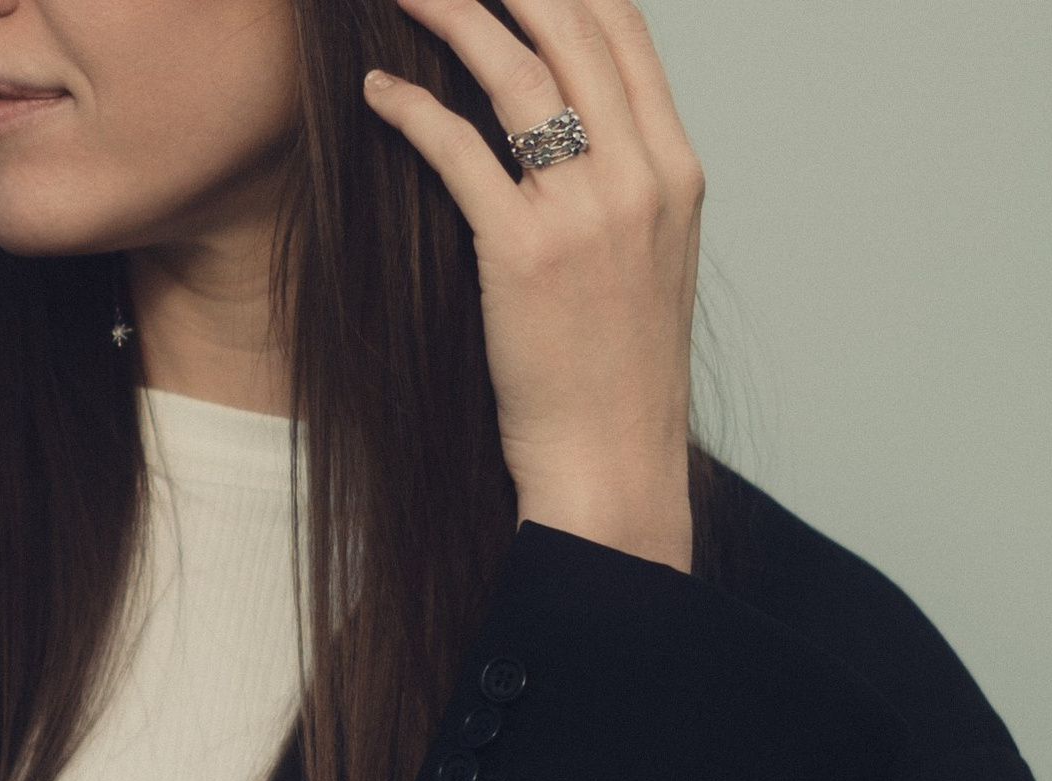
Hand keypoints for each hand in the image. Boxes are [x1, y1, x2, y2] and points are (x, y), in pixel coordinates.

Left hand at [363, 0, 702, 572]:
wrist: (613, 465)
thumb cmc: (614, 376)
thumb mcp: (646, 265)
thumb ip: (622, 188)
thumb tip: (575, 134)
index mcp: (676, 171)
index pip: (625, 34)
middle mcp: (642, 177)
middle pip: (571, 30)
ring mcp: (588, 212)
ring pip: (517, 72)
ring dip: (450, 15)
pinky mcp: (525, 253)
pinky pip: (459, 151)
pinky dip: (412, 110)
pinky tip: (374, 92)